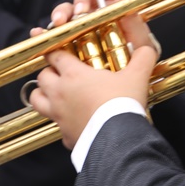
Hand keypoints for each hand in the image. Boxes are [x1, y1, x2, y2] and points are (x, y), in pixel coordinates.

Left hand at [29, 0, 158, 147]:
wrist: (119, 141)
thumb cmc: (123, 105)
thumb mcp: (137, 75)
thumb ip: (142, 56)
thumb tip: (148, 46)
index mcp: (73, 75)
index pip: (54, 54)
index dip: (55, 48)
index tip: (56, 44)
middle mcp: (60, 94)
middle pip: (42, 76)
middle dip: (50, 70)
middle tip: (62, 70)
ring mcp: (58, 116)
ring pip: (36, 99)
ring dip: (43, 93)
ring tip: (55, 92)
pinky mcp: (64, 136)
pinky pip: (55, 124)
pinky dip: (61, 120)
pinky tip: (74, 119)